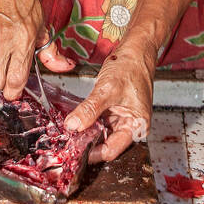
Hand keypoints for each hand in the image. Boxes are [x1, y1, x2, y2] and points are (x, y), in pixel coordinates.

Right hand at [0, 0, 74, 98]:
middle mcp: (2, 39)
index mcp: (24, 39)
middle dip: (0, 82)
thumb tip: (65, 67)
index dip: (14, 91)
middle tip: (3, 73)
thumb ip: (51, 52)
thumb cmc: (25, 0)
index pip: (16, 80)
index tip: (14, 89)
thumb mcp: (42, 26)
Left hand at [64, 41, 153, 162]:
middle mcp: (130, 125)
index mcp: (136, 126)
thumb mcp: (107, 89)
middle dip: (87, 142)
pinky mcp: (113, 110)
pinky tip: (75, 119)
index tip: (73, 150)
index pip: (111, 150)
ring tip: (69, 130)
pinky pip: (98, 121)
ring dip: (86, 131)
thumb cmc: (130, 67)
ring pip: (99, 133)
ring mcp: (121, 118)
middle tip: (67, 141)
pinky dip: (87, 120)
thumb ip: (90, 110)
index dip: (91, 153)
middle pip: (105, 144)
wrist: (134, 51)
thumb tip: (73, 126)